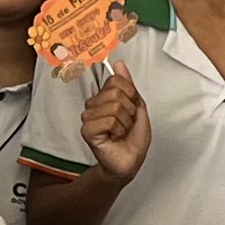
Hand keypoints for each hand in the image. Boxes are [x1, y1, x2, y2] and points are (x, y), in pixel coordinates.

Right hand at [79, 65, 151, 184]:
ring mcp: (88, 118)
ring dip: (125, 122)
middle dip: (129, 110)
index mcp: (104, 97)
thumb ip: (128, 84)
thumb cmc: (133, 138)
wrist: (131, 160)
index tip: (131, 109)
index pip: (116, 80)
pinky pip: (108, 120)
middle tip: (126, 123)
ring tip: (121, 131)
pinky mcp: (87, 131)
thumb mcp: (137, 106)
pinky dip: (118, 130)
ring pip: (114, 107)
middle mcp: (93, 105)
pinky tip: (114, 137)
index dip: (131, 95)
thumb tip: (119, 64)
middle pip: (116, 92)